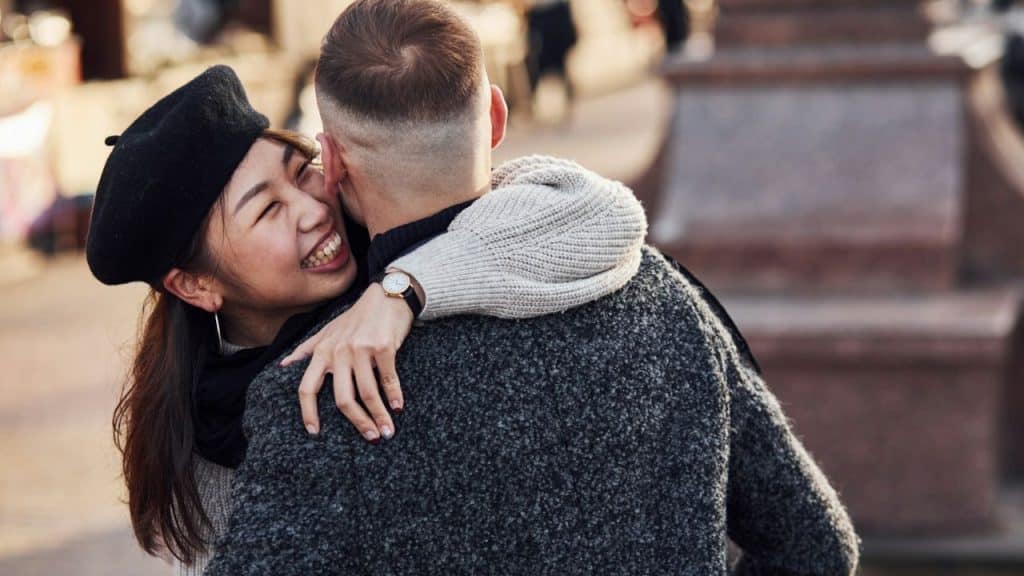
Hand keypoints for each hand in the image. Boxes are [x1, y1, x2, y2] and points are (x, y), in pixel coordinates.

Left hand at [280, 283, 413, 441]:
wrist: (387, 295)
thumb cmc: (358, 316)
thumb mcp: (328, 330)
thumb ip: (306, 349)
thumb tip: (284, 365)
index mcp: (322, 350)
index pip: (307, 387)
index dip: (308, 412)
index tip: (314, 432)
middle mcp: (338, 351)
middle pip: (342, 398)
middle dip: (358, 422)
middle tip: (371, 438)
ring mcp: (361, 349)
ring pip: (368, 393)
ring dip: (379, 416)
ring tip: (388, 431)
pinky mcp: (383, 346)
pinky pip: (388, 379)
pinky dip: (395, 397)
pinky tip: (399, 409)